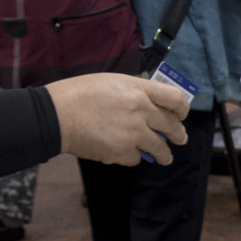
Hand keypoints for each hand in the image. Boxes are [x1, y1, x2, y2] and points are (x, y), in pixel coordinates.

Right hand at [46, 73, 193, 165]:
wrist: (57, 115)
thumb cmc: (80, 95)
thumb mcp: (113, 82)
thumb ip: (137, 92)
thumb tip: (154, 105)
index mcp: (139, 90)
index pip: (175, 98)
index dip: (183, 108)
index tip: (182, 115)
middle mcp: (140, 111)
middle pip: (172, 126)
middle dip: (178, 134)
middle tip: (180, 138)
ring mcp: (132, 133)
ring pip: (160, 148)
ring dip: (164, 154)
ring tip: (164, 157)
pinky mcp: (121, 151)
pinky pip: (136, 158)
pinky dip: (132, 156)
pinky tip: (124, 152)